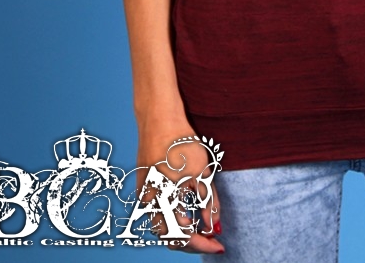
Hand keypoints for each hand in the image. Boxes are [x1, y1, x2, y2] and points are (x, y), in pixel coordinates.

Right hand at [136, 120, 224, 252]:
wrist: (159, 118)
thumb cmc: (181, 143)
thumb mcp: (202, 173)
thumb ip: (208, 203)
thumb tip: (213, 226)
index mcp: (162, 204)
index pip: (182, 239)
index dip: (203, 246)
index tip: (219, 246)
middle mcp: (149, 204)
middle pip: (170, 237)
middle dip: (193, 241)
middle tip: (212, 238)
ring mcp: (144, 195)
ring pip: (163, 225)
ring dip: (183, 230)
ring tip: (203, 225)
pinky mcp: (145, 186)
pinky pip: (158, 211)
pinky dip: (174, 217)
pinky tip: (188, 210)